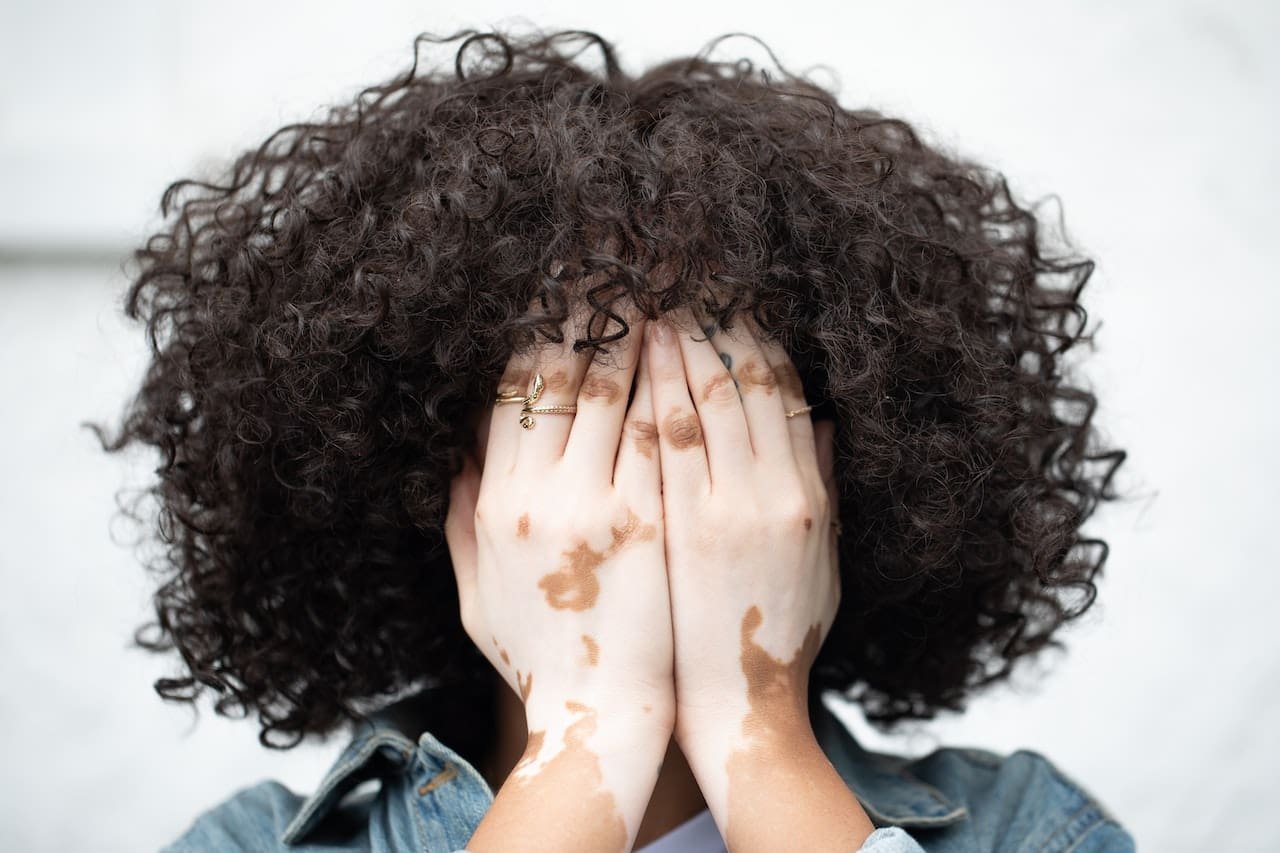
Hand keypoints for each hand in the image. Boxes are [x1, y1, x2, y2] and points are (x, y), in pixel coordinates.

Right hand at [444, 302, 673, 851]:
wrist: (603, 714)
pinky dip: (675, 380)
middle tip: (609, 261)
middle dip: (585, 309)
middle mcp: (543, 495)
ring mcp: (603, 504)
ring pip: (617, 387)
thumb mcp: (475, 592)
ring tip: (656, 281)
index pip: (512, 390)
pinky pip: (664, 428)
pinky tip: (691, 343)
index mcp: (497, 503)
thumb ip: (461, 519)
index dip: (535, 331)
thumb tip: (457, 454)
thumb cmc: (539, 655)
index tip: (556, 290)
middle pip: (562, 373)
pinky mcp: (657, 518)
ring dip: (636, 328)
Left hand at [645, 310, 868, 850]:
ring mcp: (709, 512)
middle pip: (735, 377)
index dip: (750, 328)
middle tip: (679, 266)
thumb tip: (820, 416)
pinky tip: (619, 352)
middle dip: (707, 314)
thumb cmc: (778, 632)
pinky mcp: (662, 531)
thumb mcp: (823, 557)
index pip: (777, 385)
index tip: (726, 288)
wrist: (732, 705)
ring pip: (691, 397)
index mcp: (802, 494)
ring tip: (647, 290)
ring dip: (669, 337)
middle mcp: (762, 494)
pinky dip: (638, 390)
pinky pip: (649, 442)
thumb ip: (821, 481)